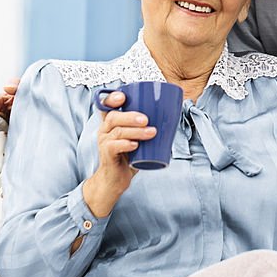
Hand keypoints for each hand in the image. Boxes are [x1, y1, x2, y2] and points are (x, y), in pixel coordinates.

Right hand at [82, 92, 156, 217]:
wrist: (116, 179)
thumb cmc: (129, 156)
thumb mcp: (138, 138)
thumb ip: (148, 126)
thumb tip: (172, 115)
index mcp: (112, 123)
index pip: (107, 106)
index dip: (112, 98)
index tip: (123, 96)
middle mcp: (105, 130)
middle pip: (113, 116)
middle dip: (130, 116)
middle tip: (146, 119)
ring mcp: (104, 142)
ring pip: (117, 131)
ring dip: (135, 131)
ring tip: (151, 132)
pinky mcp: (107, 155)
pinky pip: (113, 146)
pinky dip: (125, 144)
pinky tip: (135, 146)